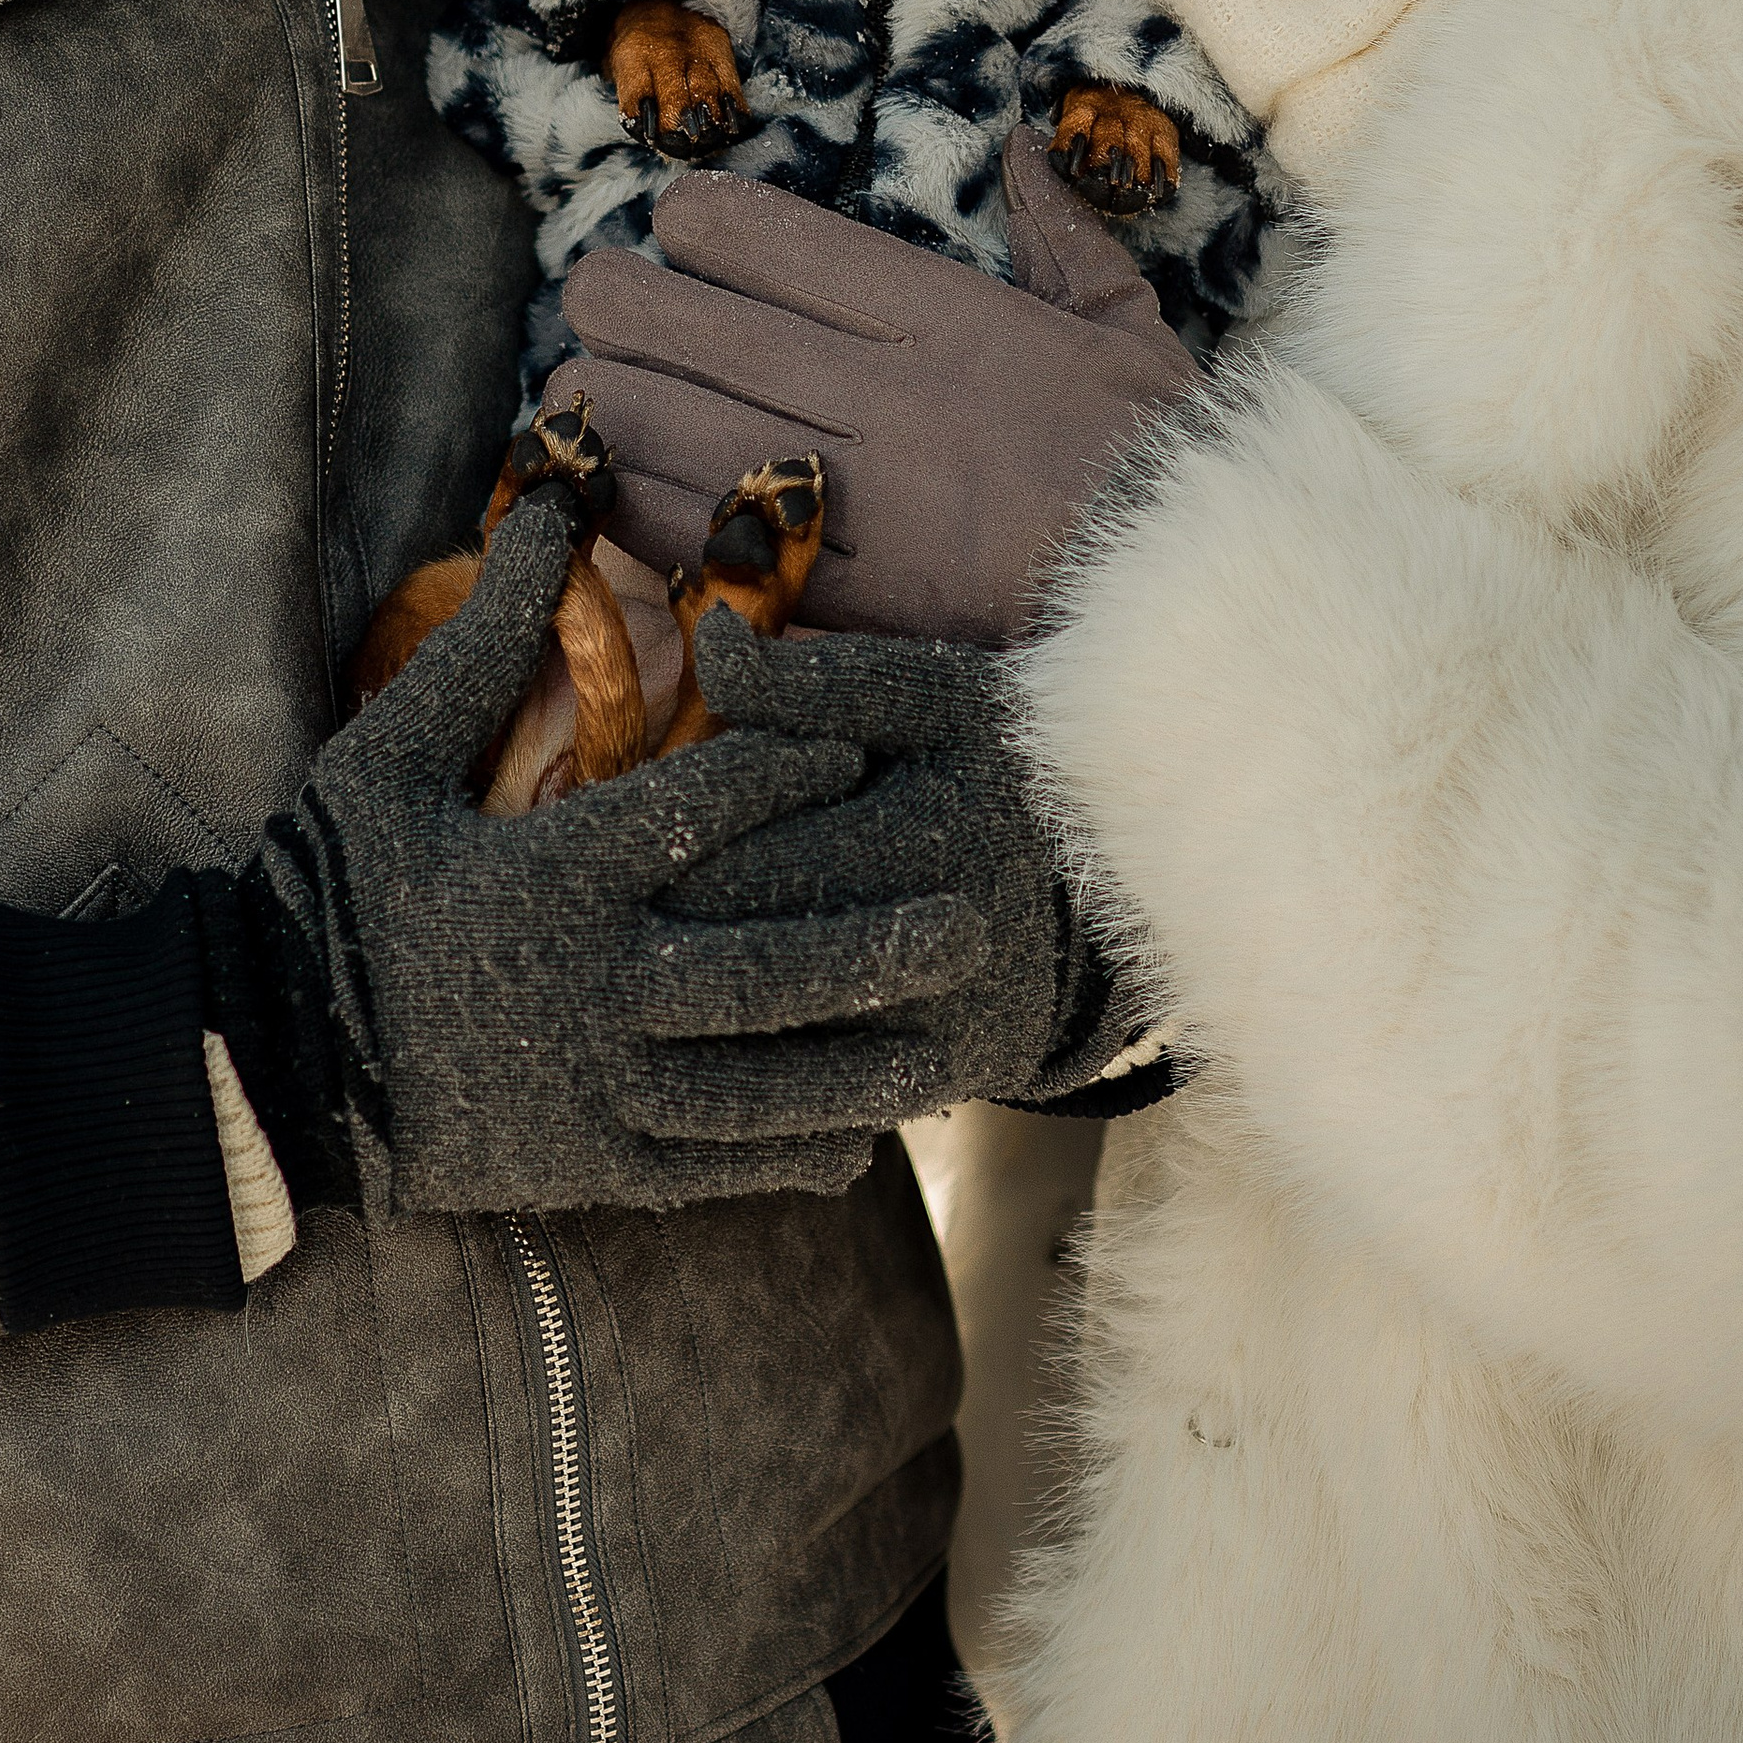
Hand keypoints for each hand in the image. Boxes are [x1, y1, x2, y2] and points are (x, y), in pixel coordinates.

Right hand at [195, 495, 985, 1216]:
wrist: (264, 1061)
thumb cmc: (329, 886)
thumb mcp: (389, 753)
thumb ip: (484, 641)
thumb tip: (550, 513)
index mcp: (551, 880)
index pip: (693, 817)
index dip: (784, 775)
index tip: (862, 742)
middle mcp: (591, 989)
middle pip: (762, 968)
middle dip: (870, 941)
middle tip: (968, 917)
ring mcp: (593, 1092)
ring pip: (759, 1084)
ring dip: (860, 1061)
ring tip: (947, 1039)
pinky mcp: (585, 1169)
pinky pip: (712, 1168)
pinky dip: (792, 1154)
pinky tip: (860, 1138)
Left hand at [556, 129, 1201, 645]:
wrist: (1197, 608)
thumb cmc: (1164, 461)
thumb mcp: (1125, 326)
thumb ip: (1062, 234)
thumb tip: (1024, 147)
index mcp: (947, 317)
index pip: (778, 242)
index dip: (697, 220)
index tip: (672, 219)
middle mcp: (885, 393)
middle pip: (696, 326)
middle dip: (622, 301)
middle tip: (593, 295)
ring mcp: (855, 497)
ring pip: (674, 428)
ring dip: (606, 401)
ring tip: (576, 385)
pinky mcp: (840, 596)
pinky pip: (705, 541)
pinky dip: (636, 509)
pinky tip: (598, 483)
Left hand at [623, 609, 1151, 1145]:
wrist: (1127, 867)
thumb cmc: (1009, 756)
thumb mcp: (927, 694)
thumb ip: (813, 678)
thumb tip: (708, 643)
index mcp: (924, 839)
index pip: (749, 869)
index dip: (668, 864)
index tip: (618, 848)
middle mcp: (936, 951)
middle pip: (751, 963)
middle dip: (672, 943)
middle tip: (615, 919)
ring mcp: (948, 1032)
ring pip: (783, 1047)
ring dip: (709, 1016)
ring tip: (657, 974)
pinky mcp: (951, 1083)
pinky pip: (829, 1099)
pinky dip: (767, 1069)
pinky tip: (723, 1035)